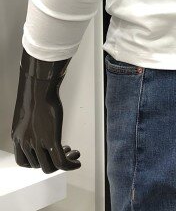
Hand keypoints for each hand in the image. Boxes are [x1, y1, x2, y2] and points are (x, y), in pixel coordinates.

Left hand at [11, 49, 80, 173]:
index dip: (37, 162)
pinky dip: (70, 165)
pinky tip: (77, 163)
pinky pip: (60, 161)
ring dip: (64, 163)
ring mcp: (38, 144)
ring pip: (50, 166)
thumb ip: (31, 124)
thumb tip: (40, 123)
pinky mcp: (51, 140)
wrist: (39, 89)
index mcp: (18, 139)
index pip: (24, 162)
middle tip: (67, 151)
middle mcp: (25, 144)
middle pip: (38, 165)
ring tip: (74, 153)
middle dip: (53, 162)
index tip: (48, 155)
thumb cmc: (35, 95)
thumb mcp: (28, 114)